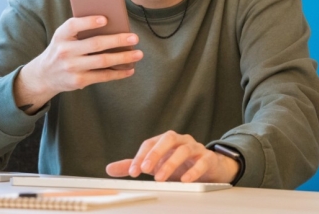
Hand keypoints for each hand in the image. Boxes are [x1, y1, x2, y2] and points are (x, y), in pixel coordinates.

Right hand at [14, 15, 142, 112]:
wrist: (44, 75)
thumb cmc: (61, 50)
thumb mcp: (64, 37)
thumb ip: (81, 30)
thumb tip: (113, 26)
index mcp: (61, 35)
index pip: (73, 25)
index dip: (89, 22)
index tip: (105, 19)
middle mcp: (65, 51)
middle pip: (95, 44)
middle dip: (117, 40)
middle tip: (134, 38)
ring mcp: (72, 67)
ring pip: (102, 61)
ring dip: (123, 57)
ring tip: (138, 54)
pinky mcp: (78, 81)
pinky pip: (103, 76)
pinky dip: (118, 73)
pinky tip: (129, 69)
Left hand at [106, 131, 239, 183]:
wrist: (209, 167)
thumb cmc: (180, 164)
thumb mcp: (156, 164)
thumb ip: (135, 165)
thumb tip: (109, 169)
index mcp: (166, 141)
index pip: (150, 143)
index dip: (141, 156)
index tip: (133, 171)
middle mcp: (180, 141)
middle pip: (168, 139)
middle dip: (155, 153)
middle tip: (146, 169)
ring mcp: (195, 148)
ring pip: (184, 149)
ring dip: (171, 163)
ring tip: (160, 178)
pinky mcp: (208, 158)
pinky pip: (202, 161)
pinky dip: (194, 170)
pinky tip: (185, 179)